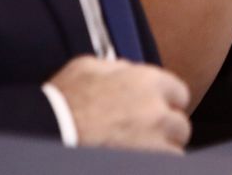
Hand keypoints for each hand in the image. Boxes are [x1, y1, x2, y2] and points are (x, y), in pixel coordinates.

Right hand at [48, 56, 190, 152]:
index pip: (179, 93)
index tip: (158, 109)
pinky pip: (164, 167)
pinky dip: (153, 164)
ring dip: (161, 151)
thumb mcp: (88, 67)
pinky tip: (134, 161)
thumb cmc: (63, 102)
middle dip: (165, 130)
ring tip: (137, 150)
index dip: (166, 102)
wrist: (52, 133)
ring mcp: (154, 144)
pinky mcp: (148, 164)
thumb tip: (129, 70)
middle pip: (180, 125)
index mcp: (147, 82)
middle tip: (144, 134)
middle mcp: (157, 112)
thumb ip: (118, 67)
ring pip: (174, 151)